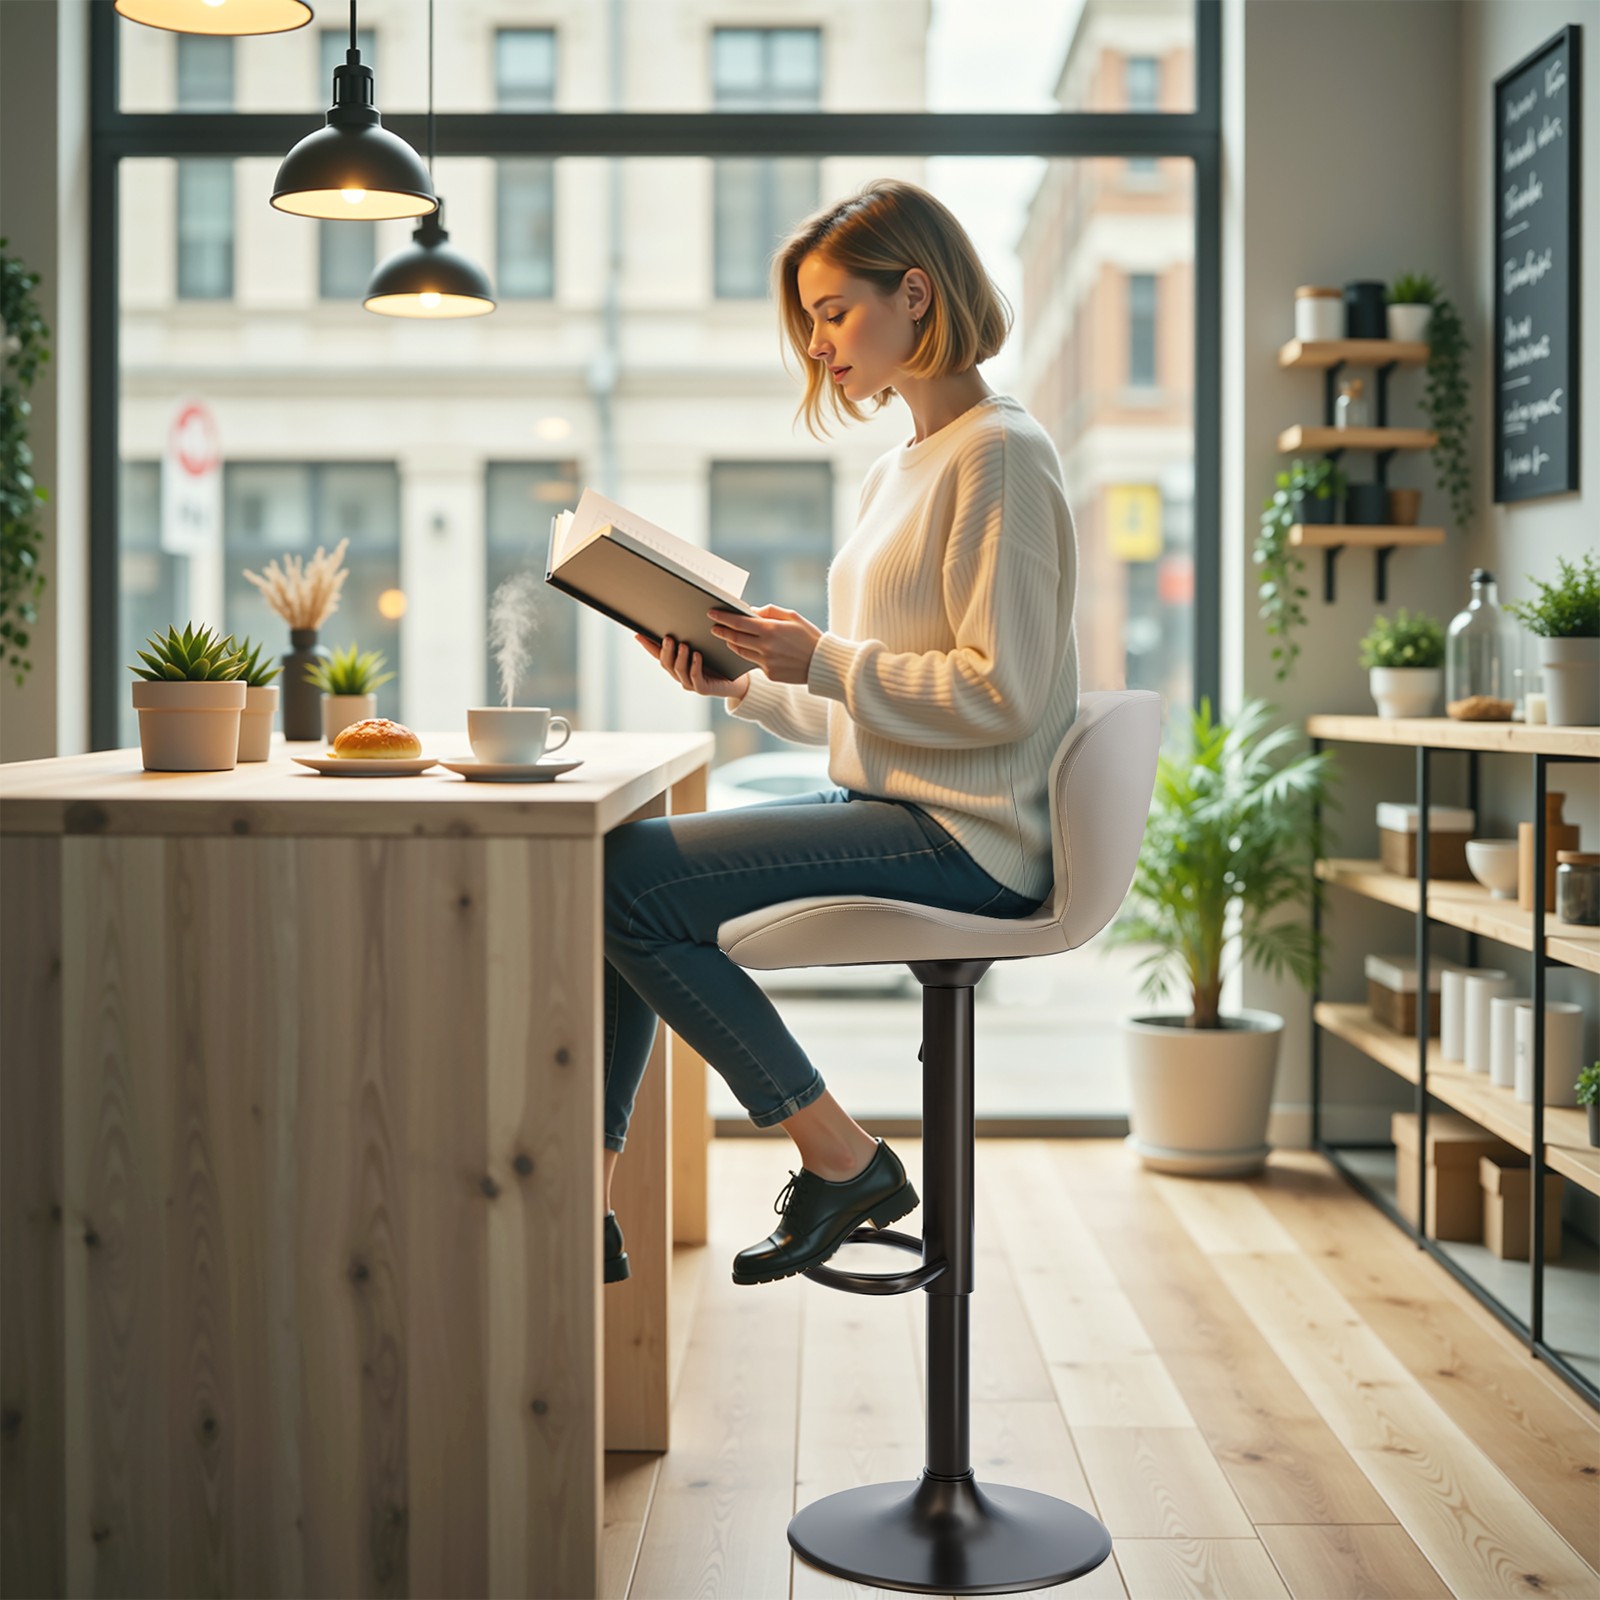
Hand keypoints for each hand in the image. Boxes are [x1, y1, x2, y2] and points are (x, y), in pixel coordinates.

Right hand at [635, 632, 747, 696]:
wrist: (738, 681)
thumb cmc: (720, 662)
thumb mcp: (704, 646)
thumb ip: (691, 637)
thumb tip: (680, 618)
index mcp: (677, 664)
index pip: (658, 654)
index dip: (648, 645)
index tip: (639, 634)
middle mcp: (680, 675)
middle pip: (666, 663)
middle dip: (665, 650)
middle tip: (668, 637)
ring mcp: (690, 683)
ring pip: (679, 670)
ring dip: (680, 657)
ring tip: (683, 645)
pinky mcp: (702, 689)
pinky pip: (695, 677)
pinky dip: (695, 666)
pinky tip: (697, 655)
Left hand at [707, 605, 821, 685]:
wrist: (823, 664)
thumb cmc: (808, 636)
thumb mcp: (793, 616)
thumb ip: (770, 611)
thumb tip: (751, 611)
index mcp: (771, 629)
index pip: (739, 622)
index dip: (723, 617)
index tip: (711, 613)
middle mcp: (766, 647)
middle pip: (735, 638)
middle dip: (721, 631)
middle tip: (713, 627)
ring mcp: (766, 662)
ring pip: (740, 652)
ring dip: (731, 643)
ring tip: (727, 637)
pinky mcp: (769, 674)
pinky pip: (753, 663)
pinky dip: (748, 654)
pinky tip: (743, 649)